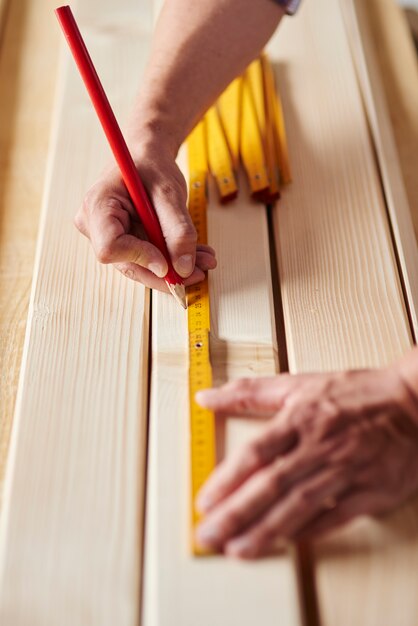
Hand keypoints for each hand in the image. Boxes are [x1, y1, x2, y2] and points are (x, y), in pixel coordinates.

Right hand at [75, 139, 215, 290]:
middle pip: (127, 264)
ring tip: (204, 261)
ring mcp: (106, 237)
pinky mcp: (123, 243)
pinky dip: (172, 260)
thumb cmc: (151, 165)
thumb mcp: (170, 193)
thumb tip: (184, 268)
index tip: (168, 262)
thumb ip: (178, 231)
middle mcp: (95, 225)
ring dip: (174, 268)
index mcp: (98, 205)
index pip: (110, 247)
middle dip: (165, 272)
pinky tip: (195, 257)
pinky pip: (147, 260)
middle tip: (199, 272)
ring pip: (140, 266)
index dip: (140, 258)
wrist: (147, 157)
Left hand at [194, 364, 417, 558]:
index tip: (204, 501)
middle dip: (237, 514)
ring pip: (301, 506)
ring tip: (237, 550)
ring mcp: (348, 470)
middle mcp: (322, 445)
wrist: (415, 403)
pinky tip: (285, 542)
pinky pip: (336, 517)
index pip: (257, 452)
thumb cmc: (356, 392)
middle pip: (273, 485)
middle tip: (209, 535)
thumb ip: (250, 391)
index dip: (228, 479)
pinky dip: (310, 531)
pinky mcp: (372, 491)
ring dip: (266, 531)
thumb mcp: (300, 383)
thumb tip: (206, 397)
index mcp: (302, 417)